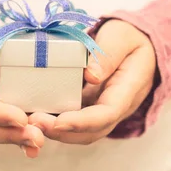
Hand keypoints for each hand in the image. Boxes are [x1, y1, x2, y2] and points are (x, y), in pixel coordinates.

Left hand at [29, 19, 156, 144]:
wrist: (142, 48)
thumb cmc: (130, 39)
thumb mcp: (121, 37)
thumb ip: (107, 55)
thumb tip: (92, 75)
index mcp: (128, 90)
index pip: (107, 114)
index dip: (81, 122)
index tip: (57, 121)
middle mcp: (116, 108)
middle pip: (90, 132)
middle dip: (61, 132)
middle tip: (32, 122)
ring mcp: (102, 112)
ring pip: (80, 132)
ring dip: (54, 132)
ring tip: (28, 122)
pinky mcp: (89, 109)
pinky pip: (72, 122)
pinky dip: (53, 123)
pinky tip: (31, 115)